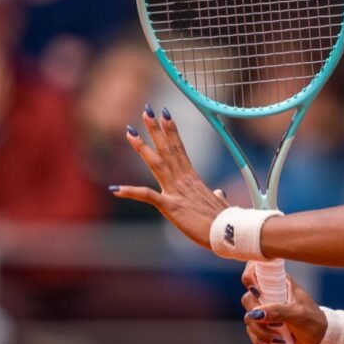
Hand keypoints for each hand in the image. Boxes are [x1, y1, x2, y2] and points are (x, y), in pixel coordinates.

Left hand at [111, 105, 228, 248]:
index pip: (180, 149)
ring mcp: (176, 192)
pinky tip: (115, 189)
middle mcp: (183, 180)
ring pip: (157, 163)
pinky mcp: (171, 206)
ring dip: (142, 147)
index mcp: (192, 179)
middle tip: (147, 111)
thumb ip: (215, 196)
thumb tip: (219, 193)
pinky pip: (147, 197)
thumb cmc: (224, 221)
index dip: (171, 131)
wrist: (228, 232)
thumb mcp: (218, 204)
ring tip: (130, 131)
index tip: (165, 115)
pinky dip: (131, 192)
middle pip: (167, 149)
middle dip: (156, 129)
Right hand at [241, 263, 325, 343]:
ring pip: (249, 319)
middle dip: (256, 317)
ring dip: (260, 333)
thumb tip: (255, 313)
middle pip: (248, 299)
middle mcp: (270, 294)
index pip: (257, 269)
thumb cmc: (313, 321)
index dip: (250, 277)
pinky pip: (252, 332)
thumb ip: (278, 311)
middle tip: (274, 326)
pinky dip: (259, 341)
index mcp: (280, 283)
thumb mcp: (298, 314)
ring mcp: (266, 310)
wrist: (319, 340)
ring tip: (278, 339)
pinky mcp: (264, 325)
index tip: (256, 292)